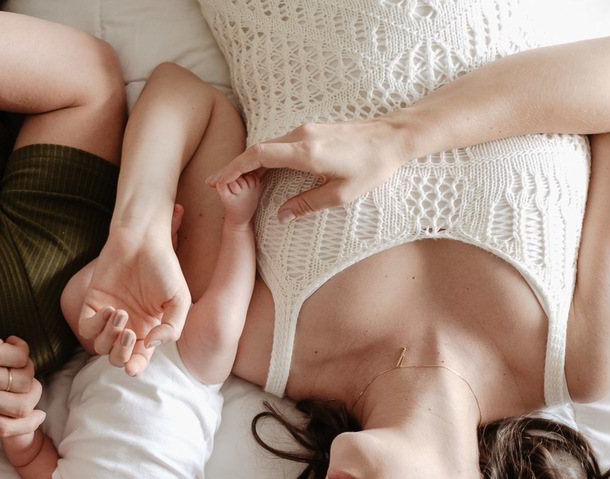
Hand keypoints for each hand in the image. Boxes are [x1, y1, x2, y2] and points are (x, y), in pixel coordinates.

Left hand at [0, 296, 44, 437]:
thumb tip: (11, 396)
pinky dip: (21, 347)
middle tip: (27, 374)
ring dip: (27, 365)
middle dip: (34, 391)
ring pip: (24, 381)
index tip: (39, 413)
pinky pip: (21, 357)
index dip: (27, 425)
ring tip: (15, 352)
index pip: (2, 429)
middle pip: (21, 408)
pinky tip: (10, 340)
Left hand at [77, 213, 190, 376]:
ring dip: (109, 336)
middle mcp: (128, 327)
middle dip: (121, 354)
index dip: (135, 367)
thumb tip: (150, 346)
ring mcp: (109, 317)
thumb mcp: (179, 299)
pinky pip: (86, 327)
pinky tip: (109, 309)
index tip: (133, 368)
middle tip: (129, 334)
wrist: (142, 240)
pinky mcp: (92, 304)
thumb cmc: (164, 267)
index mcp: (148, 330)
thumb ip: (172, 328)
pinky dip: (95, 325)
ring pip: (100, 346)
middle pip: (116, 358)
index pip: (139, 359)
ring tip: (121, 313)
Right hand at [208, 118, 406, 221]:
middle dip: (235, 167)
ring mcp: (306, 130)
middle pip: (258, 150)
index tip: (217, 179)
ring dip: (250, 163)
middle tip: (218, 185)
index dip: (234, 167)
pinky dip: (265, 158)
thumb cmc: (371, 167)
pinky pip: (280, 144)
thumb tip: (281, 216)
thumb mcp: (340, 195)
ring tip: (236, 182)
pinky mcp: (312, 131)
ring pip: (268, 146)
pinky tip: (261, 172)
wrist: (392, 138)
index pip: (259, 155)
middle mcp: (302, 136)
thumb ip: (307, 205)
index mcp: (306, 152)